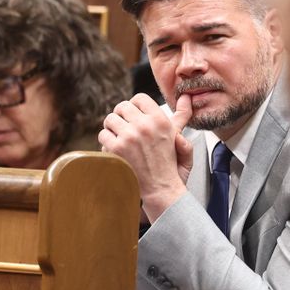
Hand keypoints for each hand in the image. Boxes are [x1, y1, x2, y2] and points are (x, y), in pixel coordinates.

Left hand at [99, 93, 192, 221]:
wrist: (160, 191)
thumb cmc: (171, 168)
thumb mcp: (182, 141)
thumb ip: (182, 118)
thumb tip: (186, 98)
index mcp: (161, 121)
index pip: (140, 98)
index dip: (135, 106)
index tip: (134, 115)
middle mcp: (145, 125)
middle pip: (122, 106)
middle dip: (122, 117)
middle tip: (125, 128)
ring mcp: (129, 136)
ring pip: (110, 119)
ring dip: (112, 129)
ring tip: (120, 139)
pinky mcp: (116, 149)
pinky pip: (103, 135)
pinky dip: (107, 143)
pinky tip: (116, 151)